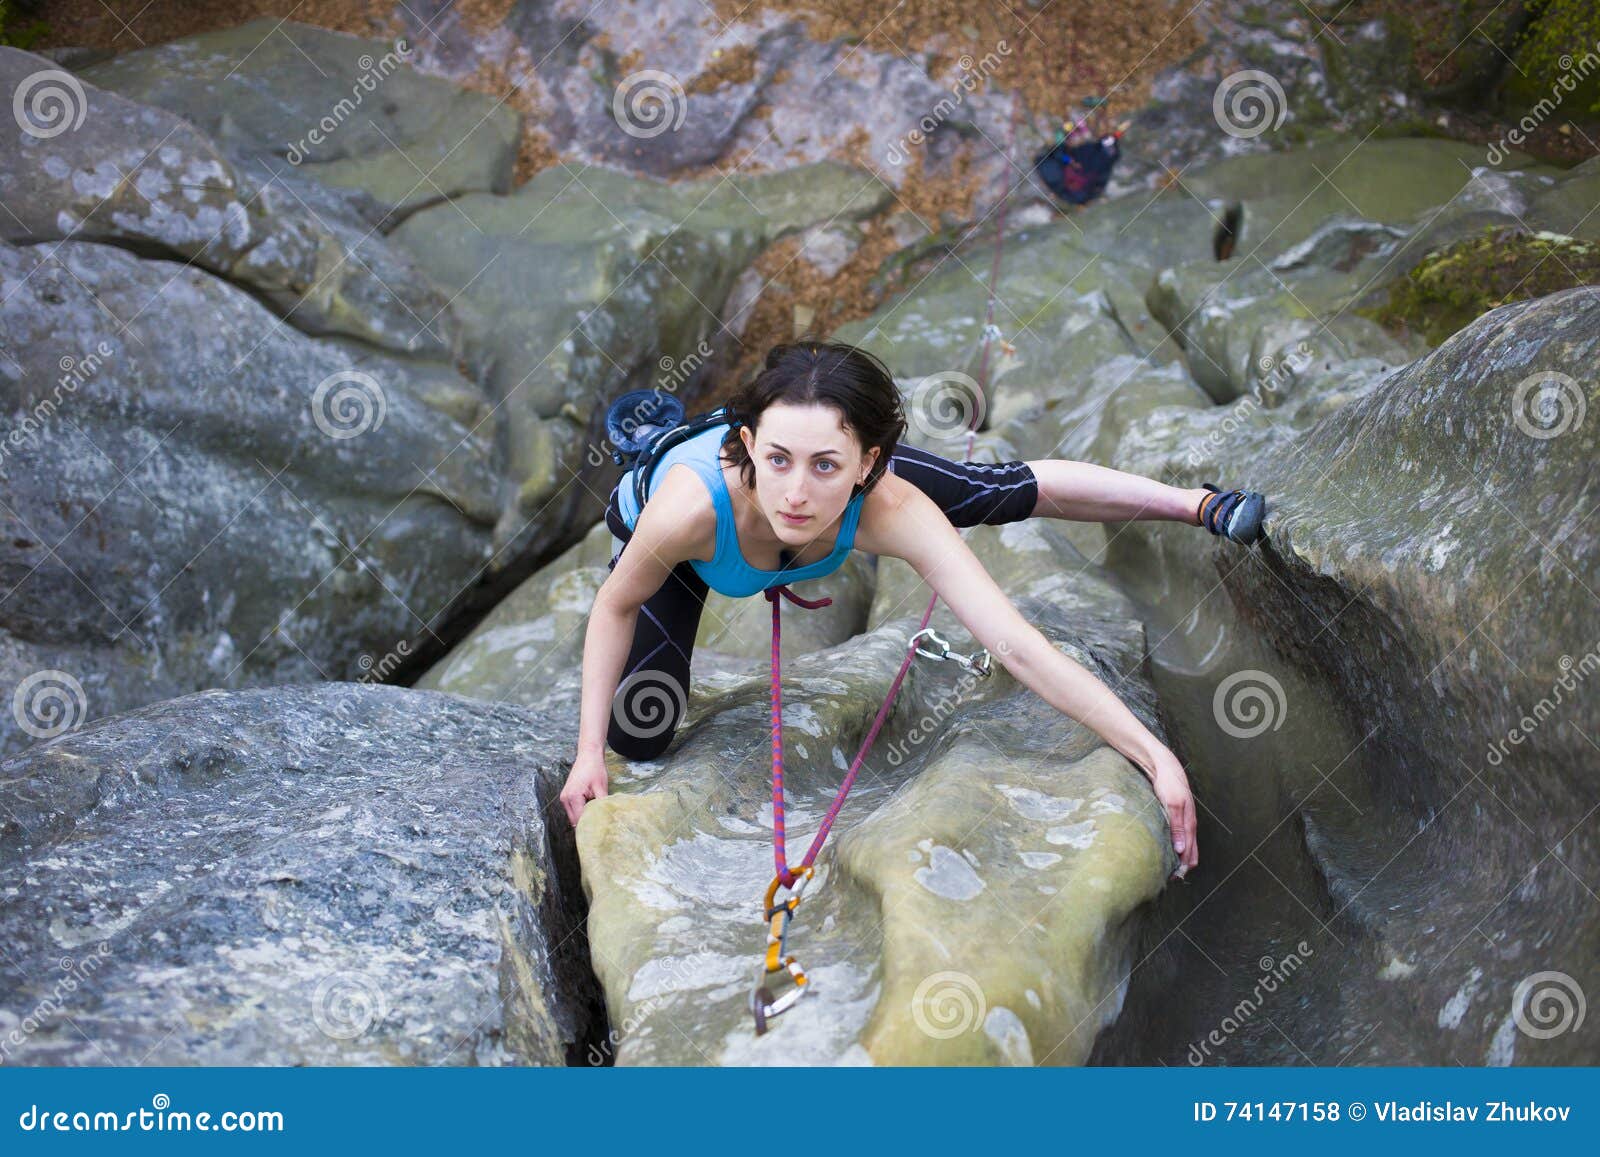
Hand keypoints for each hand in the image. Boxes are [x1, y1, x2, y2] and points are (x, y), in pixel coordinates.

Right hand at [560, 749, 608, 827]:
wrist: (588, 756)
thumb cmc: (595, 769)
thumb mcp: (601, 787)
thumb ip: (602, 804)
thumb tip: (607, 818)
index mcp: (572, 797)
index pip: (580, 820)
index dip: (590, 827)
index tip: (600, 832)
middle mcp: (565, 799)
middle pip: (575, 820)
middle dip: (587, 825)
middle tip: (601, 830)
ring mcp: (564, 798)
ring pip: (574, 816)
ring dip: (584, 819)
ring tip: (598, 821)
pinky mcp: (566, 797)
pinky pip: (573, 810)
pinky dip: (582, 813)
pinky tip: (592, 812)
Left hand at [1142, 744, 1198, 878]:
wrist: (1163, 764)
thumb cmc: (1167, 783)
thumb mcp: (1172, 805)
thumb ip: (1177, 827)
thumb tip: (1182, 850)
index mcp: (1189, 822)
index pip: (1190, 851)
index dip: (1184, 866)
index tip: (1175, 878)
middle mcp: (1188, 822)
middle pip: (1190, 850)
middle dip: (1184, 865)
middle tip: (1172, 878)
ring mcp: (1183, 818)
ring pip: (1186, 844)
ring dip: (1180, 857)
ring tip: (1170, 869)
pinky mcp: (1176, 814)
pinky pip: (1179, 835)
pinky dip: (1176, 846)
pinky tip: (1168, 849)